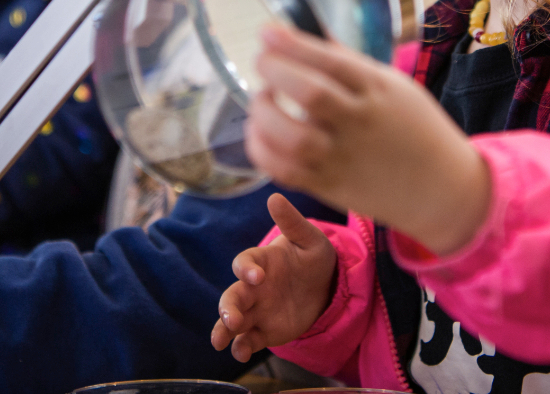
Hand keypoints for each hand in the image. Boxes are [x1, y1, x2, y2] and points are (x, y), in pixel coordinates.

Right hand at [210, 193, 336, 361]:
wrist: (328, 286)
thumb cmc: (314, 256)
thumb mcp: (309, 238)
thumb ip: (291, 221)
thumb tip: (274, 197)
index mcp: (262, 261)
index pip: (244, 262)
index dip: (246, 268)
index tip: (256, 275)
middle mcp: (254, 286)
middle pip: (232, 295)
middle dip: (228, 306)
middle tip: (231, 317)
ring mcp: (257, 310)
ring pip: (232, 320)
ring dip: (224, 328)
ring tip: (222, 340)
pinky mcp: (265, 330)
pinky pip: (248, 339)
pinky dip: (241, 347)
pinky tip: (241, 352)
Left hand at [245, 25, 490, 254]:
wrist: (442, 187)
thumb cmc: (415, 127)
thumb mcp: (392, 85)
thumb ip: (348, 61)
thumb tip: (309, 30)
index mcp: (379, 90)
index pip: (331, 62)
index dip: (293, 44)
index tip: (268, 31)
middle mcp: (361, 123)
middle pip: (310, 95)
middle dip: (275, 70)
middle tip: (263, 60)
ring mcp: (344, 158)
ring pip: (292, 137)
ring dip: (264, 112)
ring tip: (263, 98)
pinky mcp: (330, 187)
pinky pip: (285, 171)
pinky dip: (261, 149)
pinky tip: (261, 131)